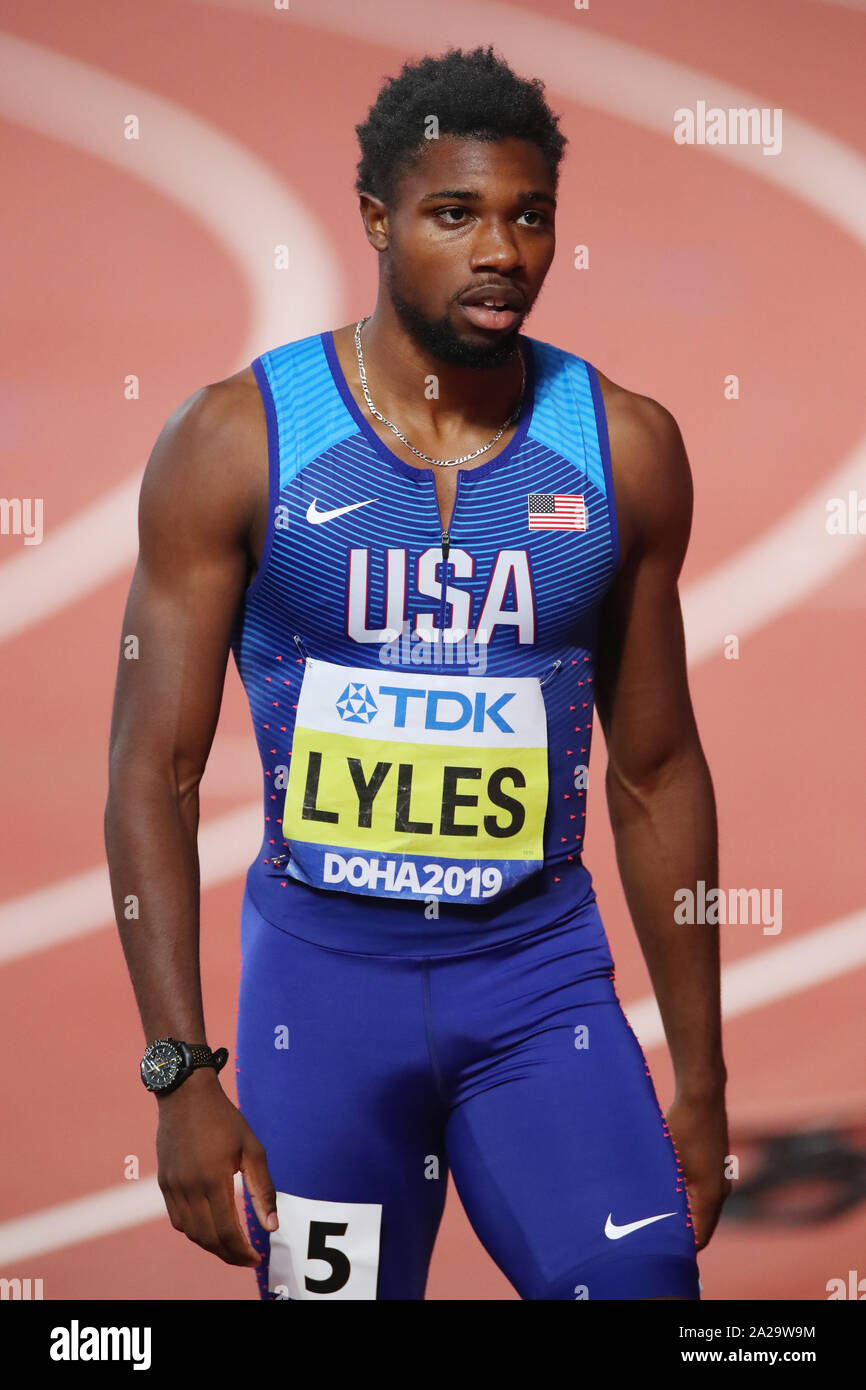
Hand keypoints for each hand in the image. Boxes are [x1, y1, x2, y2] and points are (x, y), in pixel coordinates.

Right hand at [156, 1068, 277, 1266]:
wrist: (185, 1094)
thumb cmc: (224, 1119)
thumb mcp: (252, 1148)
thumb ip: (263, 1189)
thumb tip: (271, 1226)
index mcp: (214, 1180)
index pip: (227, 1233)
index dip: (242, 1253)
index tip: (256, 1259)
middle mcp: (190, 1188)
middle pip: (208, 1239)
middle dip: (229, 1255)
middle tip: (246, 1258)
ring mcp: (173, 1187)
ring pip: (191, 1233)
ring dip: (211, 1246)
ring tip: (231, 1246)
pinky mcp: (164, 1183)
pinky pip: (177, 1219)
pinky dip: (193, 1231)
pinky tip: (209, 1227)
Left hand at [665, 1090, 731, 1251]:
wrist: (702, 1096)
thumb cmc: (681, 1127)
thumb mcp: (667, 1161)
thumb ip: (664, 1191)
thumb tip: (647, 1216)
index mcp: (711, 1195)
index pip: (699, 1236)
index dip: (682, 1248)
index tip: (659, 1249)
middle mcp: (721, 1190)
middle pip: (703, 1225)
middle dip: (681, 1233)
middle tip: (654, 1235)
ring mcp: (721, 1177)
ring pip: (703, 1208)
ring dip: (684, 1214)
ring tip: (657, 1214)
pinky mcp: (716, 1165)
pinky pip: (704, 1193)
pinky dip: (688, 1198)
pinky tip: (668, 1191)